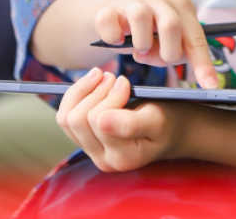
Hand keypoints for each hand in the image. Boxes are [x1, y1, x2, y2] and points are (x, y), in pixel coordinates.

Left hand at [55, 67, 188, 172]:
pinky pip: (65, 118)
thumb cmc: (167, 123)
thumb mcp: (157, 120)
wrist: (170, 130)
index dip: (109, 95)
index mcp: (122, 157)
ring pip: (66, 119)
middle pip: (77, 120)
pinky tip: (92, 84)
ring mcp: (92, 152)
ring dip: (81, 91)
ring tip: (102, 76)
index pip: (97, 120)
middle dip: (94, 92)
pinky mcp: (85, 141)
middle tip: (112, 76)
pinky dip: (75, 96)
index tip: (125, 81)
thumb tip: (101, 122)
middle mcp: (104, 160)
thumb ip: (130, 124)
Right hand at [94, 0, 218, 88]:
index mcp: (182, 5)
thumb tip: (181, 67)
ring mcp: (134, 0)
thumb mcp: (170, 43)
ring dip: (141, 44)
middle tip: (157, 58)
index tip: (210, 85)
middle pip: (171, 25)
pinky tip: (118, 41)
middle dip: (166, 52)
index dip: (202, 63)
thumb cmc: (152, 34)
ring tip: (140, 49)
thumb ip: (177, 54)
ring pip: (141, 18)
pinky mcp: (110, 9)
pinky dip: (114, 39)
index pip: (196, 38)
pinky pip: (112, 26)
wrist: (119, 18)